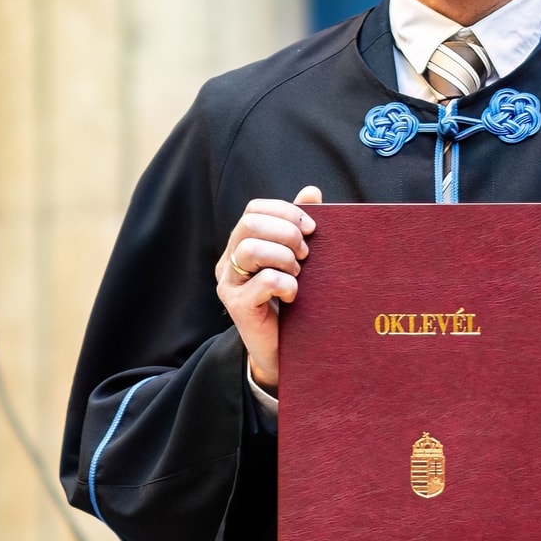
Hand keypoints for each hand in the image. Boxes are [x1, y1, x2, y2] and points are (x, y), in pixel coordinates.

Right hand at [217, 184, 322, 393]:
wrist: (281, 349)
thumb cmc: (290, 302)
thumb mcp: (296, 259)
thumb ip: (298, 227)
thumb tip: (311, 191)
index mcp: (241, 244)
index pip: (254, 209)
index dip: (285, 211)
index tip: (311, 228)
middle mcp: (229, 261)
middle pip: (250, 224)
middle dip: (286, 232)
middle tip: (306, 252)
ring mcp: (229, 284)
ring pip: (251, 249)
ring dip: (284, 257)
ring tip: (298, 273)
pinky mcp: (236, 306)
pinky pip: (263, 281)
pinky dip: (286, 283)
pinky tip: (294, 294)